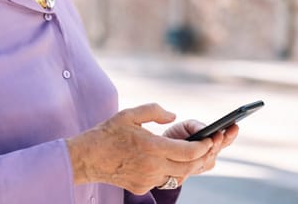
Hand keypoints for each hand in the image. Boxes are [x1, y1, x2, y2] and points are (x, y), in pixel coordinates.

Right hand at [66, 104, 212, 194]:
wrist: (87, 158)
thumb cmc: (108, 133)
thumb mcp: (131, 114)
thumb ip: (155, 111)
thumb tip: (173, 115)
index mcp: (153, 147)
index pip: (189, 151)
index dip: (203, 146)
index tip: (210, 140)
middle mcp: (153, 167)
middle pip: (188, 166)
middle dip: (201, 157)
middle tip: (208, 147)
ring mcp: (148, 180)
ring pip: (177, 175)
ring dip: (187, 165)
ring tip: (192, 153)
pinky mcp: (142, 187)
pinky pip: (162, 180)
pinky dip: (168, 171)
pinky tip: (166, 161)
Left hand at [163, 120, 238, 184]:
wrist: (159, 151)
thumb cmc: (176, 136)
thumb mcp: (186, 126)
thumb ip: (195, 126)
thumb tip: (204, 128)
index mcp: (213, 143)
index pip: (226, 139)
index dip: (231, 134)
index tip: (234, 125)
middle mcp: (210, 156)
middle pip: (218, 149)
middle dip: (219, 142)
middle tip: (219, 134)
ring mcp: (201, 166)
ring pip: (208, 159)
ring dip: (210, 150)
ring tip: (212, 139)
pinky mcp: (189, 173)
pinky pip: (194, 166)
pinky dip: (196, 159)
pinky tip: (197, 153)